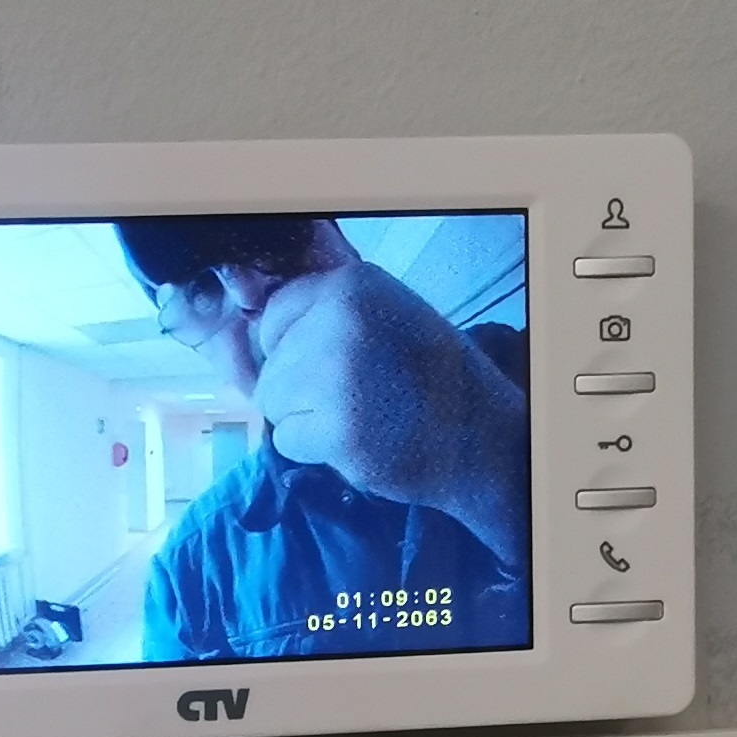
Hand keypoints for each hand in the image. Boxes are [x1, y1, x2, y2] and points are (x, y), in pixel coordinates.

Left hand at [253, 261, 526, 565]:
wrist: (478, 433)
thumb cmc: (428, 376)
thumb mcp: (383, 316)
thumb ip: (326, 318)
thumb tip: (258, 343)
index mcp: (352, 286)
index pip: (275, 318)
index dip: (290, 350)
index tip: (329, 368)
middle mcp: (341, 322)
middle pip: (272, 366)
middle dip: (300, 392)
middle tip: (355, 400)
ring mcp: (338, 376)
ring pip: (272, 403)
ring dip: (306, 420)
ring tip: (357, 417)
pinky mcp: (337, 429)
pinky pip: (286, 440)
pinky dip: (314, 450)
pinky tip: (357, 441)